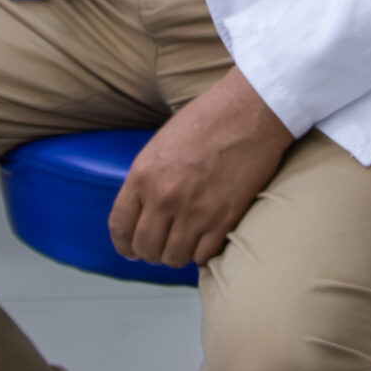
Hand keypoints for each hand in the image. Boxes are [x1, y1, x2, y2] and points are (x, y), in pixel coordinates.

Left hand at [108, 68, 293, 269]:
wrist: (249, 113)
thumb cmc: (205, 120)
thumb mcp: (160, 146)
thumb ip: (146, 180)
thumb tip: (142, 212)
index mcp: (143, 175)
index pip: (120, 226)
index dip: (123, 245)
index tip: (129, 250)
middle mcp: (164, 198)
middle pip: (146, 248)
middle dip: (150, 252)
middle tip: (160, 245)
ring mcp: (195, 212)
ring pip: (174, 258)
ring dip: (176, 254)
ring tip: (183, 242)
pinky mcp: (225, 219)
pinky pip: (204, 256)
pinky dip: (202, 253)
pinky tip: (204, 240)